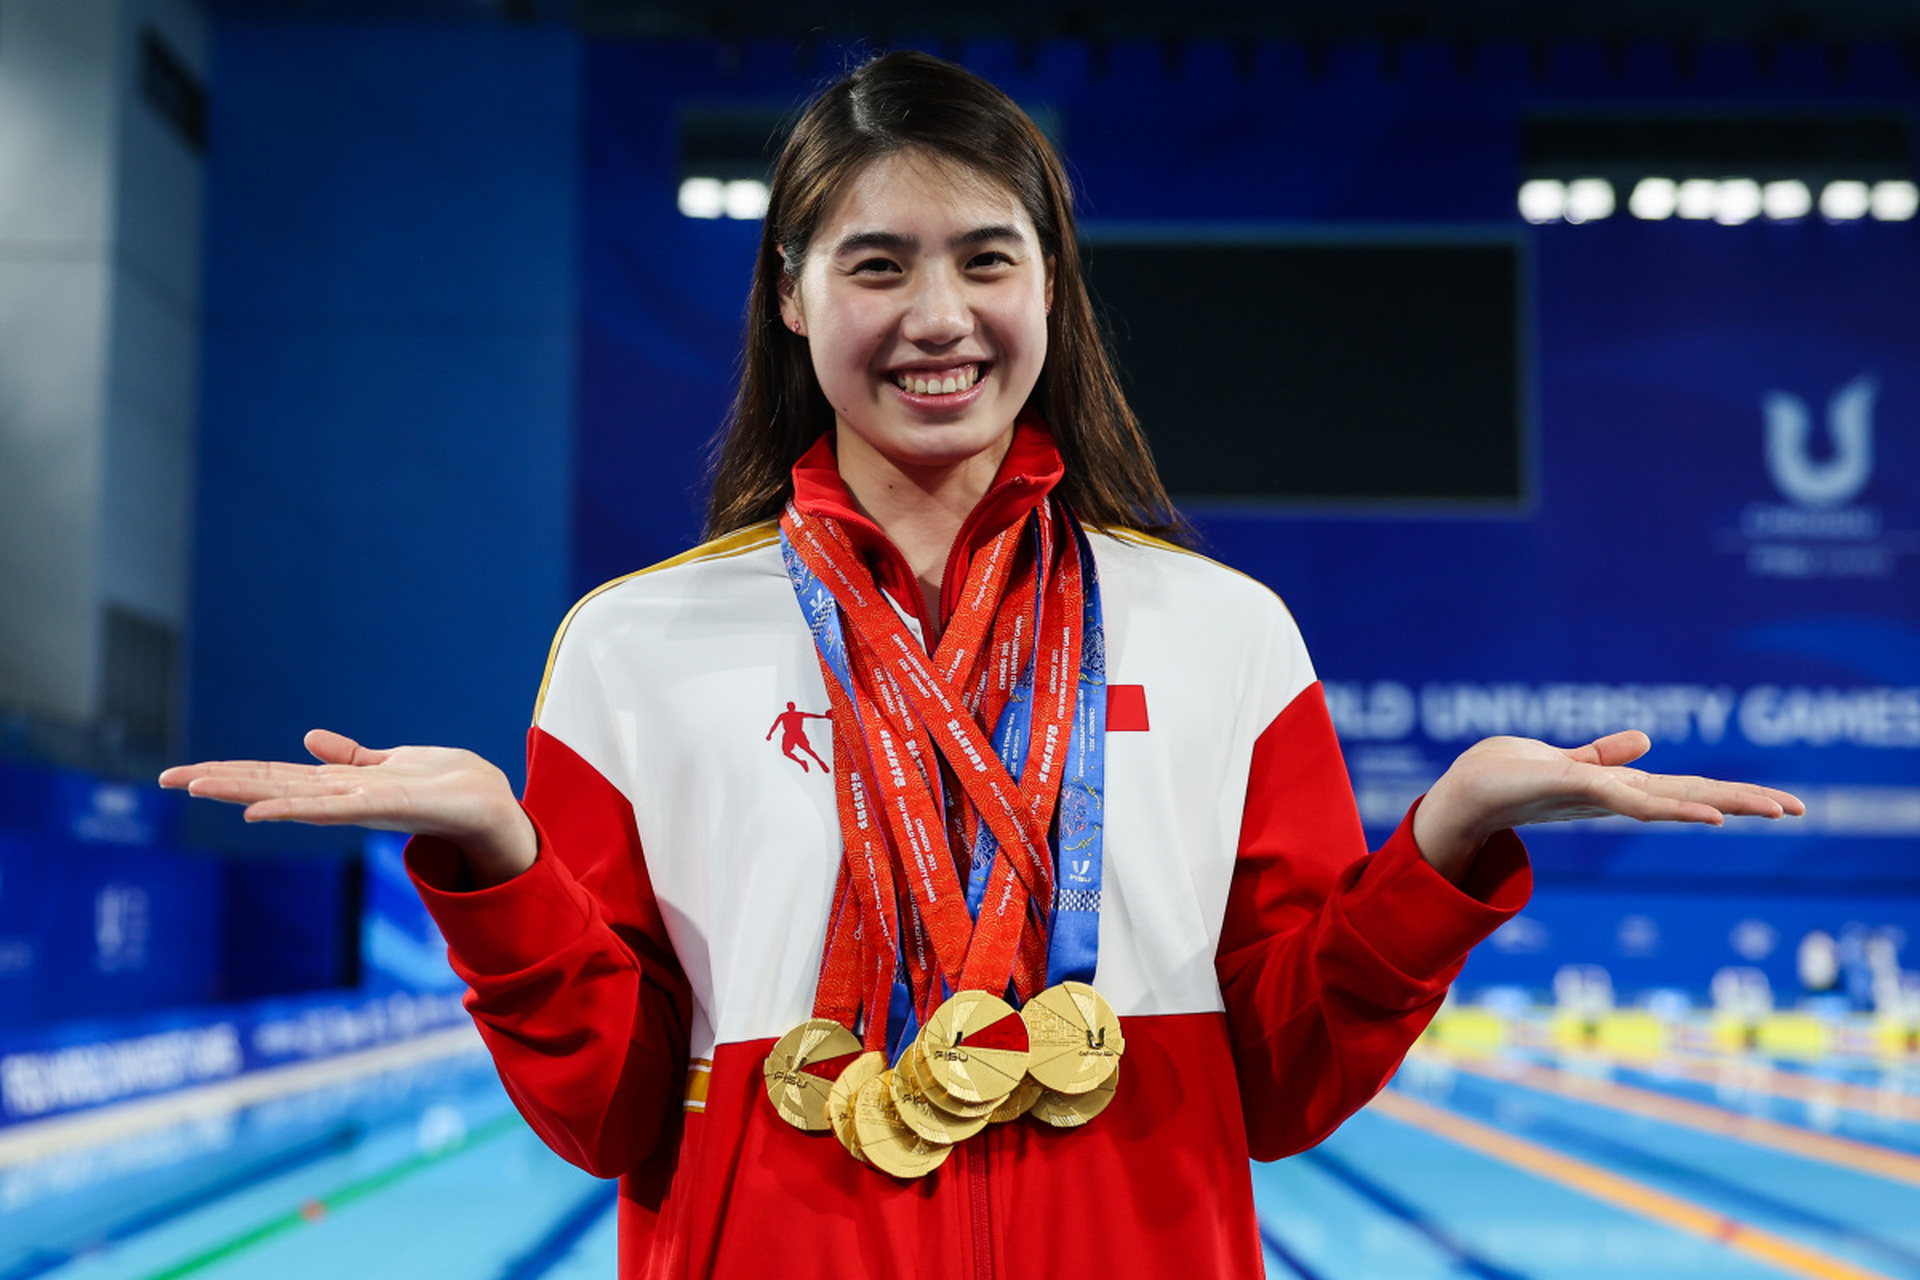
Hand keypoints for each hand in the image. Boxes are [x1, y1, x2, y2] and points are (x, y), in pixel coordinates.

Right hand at [158, 729, 537, 886]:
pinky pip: (335, 806)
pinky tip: (262, 811)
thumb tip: (309, 738)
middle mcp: (343, 797)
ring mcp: (361, 804)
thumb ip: (352, 757)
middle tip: (165, 779)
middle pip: (271, 785)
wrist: (495, 807)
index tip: (182, 774)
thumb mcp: (394, 762)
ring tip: (198, 788)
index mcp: (342, 785)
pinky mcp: (388, 806)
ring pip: (292, 796)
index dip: (231, 773)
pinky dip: (297, 808)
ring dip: (245, 792)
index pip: (276, 776)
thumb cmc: (450, 786)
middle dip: (220, 781)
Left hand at [1412, 731, 1804, 884]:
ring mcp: (1597, 797)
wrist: (1459, 793)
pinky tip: (1706, 816)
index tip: (1782, 802)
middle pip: (1688, 797)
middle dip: (1743, 801)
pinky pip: (1629, 799)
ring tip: (1770, 809)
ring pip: (1669, 801)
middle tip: (1798, 808)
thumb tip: (1645, 741)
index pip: (1683, 790)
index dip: (1730, 794)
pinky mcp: (1574, 788)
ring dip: (1720, 804)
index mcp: (1617, 789)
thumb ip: (1603, 756)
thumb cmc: (1504, 778)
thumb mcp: (1562, 760)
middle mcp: (1614, 797)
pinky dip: (1669, 807)